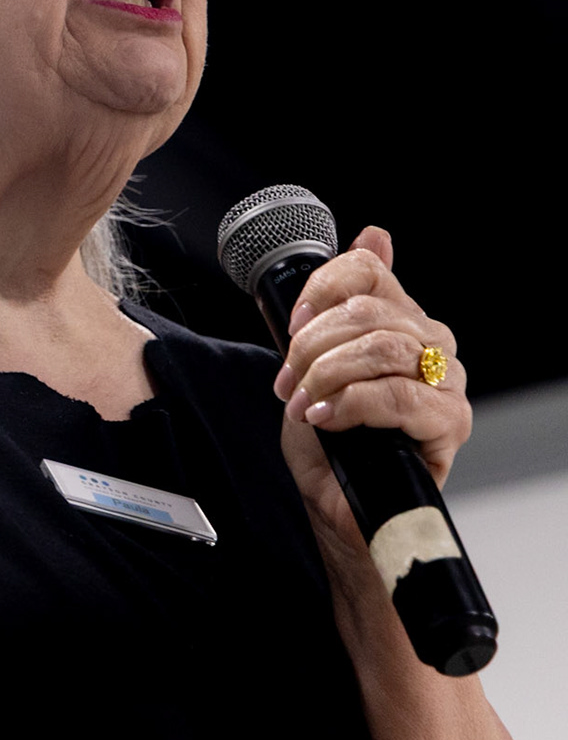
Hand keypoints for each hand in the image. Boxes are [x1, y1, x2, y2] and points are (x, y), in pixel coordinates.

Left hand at [273, 226, 470, 543]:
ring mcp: (446, 383)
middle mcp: (431, 344)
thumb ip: (340, 303)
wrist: (337, 505)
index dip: (320, 291)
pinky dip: (350, 404)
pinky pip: (398, 395)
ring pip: (382, 349)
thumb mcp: (315, 361)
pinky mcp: (450, 422)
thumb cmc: (328, 439)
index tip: (292, 324)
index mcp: (400, 319)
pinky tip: (327, 417)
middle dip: (311, 349)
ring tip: (305, 405)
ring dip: (326, 377)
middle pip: (366, 313)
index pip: (369, 271)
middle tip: (288, 384)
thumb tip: (376, 235)